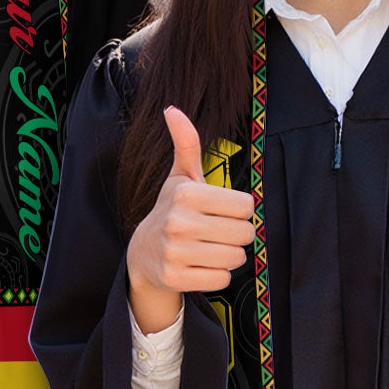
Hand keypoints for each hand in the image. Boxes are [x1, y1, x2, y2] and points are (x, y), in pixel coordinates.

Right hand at [125, 106, 253, 334]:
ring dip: (229, 256)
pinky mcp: (175, 278)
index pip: (246, 205)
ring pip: (236, 258)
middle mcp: (178, 221)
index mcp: (185, 193)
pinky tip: (200, 266)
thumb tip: (172, 109)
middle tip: (217, 233)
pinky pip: (221, 280)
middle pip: (245, 233)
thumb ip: (186, 144)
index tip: (220, 211)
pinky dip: (217, 275)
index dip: (238, 210)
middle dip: (237, 235)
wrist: (143, 253)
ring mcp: (175, 252)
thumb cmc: (172, 209)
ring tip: (209, 249)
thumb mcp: (180, 177)